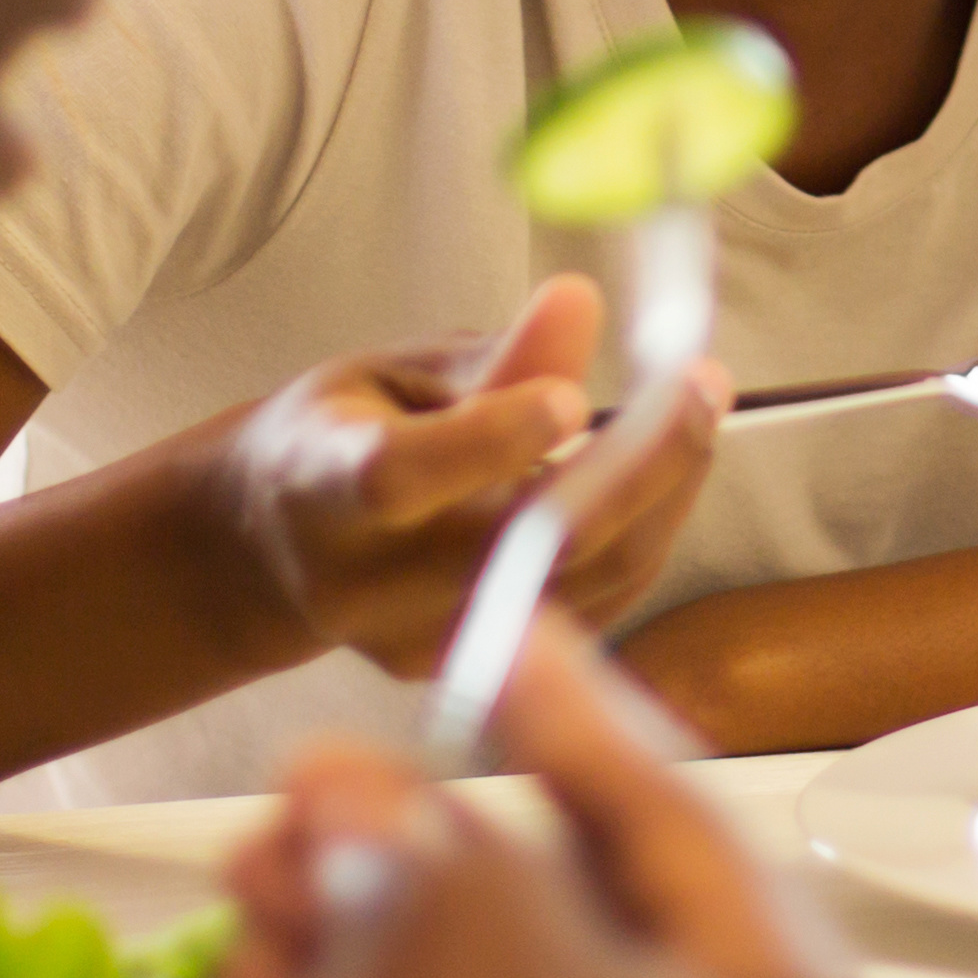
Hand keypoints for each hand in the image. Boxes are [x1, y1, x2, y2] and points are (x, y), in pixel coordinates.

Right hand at [110, 624, 907, 977]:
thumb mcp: (446, 916)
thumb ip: (420, 823)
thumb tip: (358, 791)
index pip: (689, 829)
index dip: (577, 709)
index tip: (511, 624)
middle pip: (584, 930)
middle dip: (423, 847)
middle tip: (316, 786)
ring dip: (372, 939)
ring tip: (255, 884)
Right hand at [205, 275, 725, 677]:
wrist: (276, 551)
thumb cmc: (340, 437)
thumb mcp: (392, 373)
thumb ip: (490, 359)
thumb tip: (580, 304)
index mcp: (318, 489)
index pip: (401, 476)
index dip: (491, 438)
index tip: (574, 395)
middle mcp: (366, 584)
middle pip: (519, 545)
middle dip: (633, 464)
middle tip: (702, 384)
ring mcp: (421, 644)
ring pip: (578, 583)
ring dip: (660, 497)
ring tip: (695, 414)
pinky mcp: (474, 673)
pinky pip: (589, 610)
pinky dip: (641, 538)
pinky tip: (664, 476)